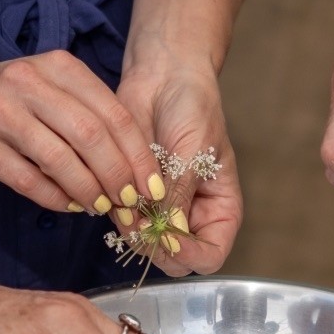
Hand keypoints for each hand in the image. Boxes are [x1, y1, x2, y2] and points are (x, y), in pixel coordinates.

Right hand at [0, 50, 161, 215]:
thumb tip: (133, 168)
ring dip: (87, 190)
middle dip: (117, 175)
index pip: (112, 112)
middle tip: (130, 202)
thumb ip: (89, 114)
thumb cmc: (10, 97)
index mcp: (57, 66)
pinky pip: (26, 180)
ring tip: (100, 207)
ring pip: (59, 159)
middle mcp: (28, 82)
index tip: (151, 185)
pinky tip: (69, 206)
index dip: (137, 154)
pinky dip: (54, 198)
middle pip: (90, 134)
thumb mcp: (51, 87)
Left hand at [116, 66, 239, 274]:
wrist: (163, 75)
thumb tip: (169, 235)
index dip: (190, 256)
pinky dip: (115, 214)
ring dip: (131, 231)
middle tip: (139, 223)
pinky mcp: (131, 194)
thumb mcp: (192, 151)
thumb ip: (180, 194)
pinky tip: (113, 190)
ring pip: (144, 244)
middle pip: (174, 258)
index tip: (169, 238)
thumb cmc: (192, 107)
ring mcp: (160, 208)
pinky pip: (121, 221)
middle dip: (155, 247)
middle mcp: (191, 215)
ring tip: (125, 200)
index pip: (210, 256)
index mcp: (220, 209)